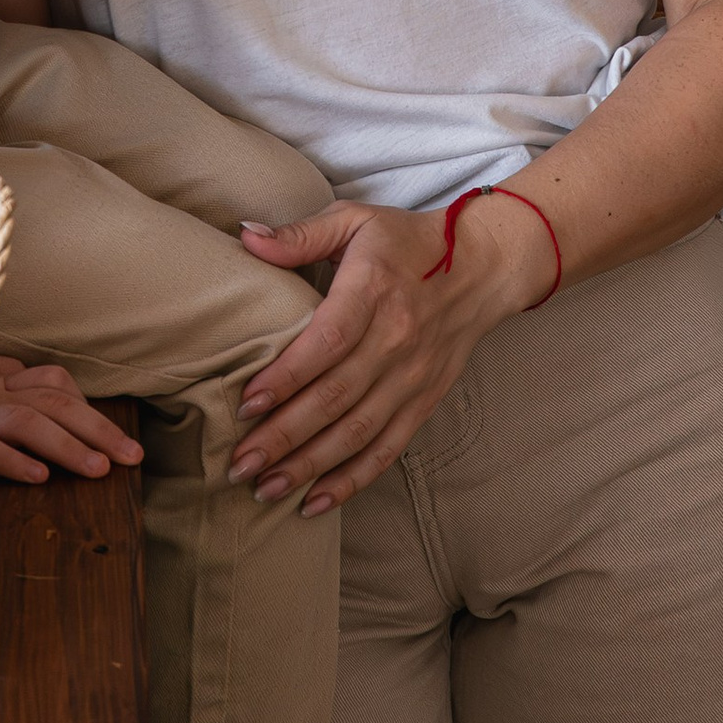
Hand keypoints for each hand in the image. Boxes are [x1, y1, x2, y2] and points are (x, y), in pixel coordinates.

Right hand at [0, 352, 143, 486]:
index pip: (52, 382)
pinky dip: (11, 459)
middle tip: (132, 456)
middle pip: (52, 402)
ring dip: (67, 445)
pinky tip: (39, 477)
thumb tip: (57, 405)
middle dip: (97, 429)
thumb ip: (3, 391)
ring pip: (25, 421)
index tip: (114, 439)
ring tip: (98, 469)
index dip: (87, 408)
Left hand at [230, 192, 556, 513]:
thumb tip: (245, 238)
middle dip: (284, 436)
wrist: (484, 266)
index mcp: (375, 289)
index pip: (328, 341)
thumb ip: (300, 234)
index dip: (288, 376)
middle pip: (336, 397)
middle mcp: (397, 339)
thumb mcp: (356, 220)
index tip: (247, 404)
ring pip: (357, 432)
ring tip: (264, 490)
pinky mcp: (424, 401)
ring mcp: (413, 377)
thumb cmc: (408, 242)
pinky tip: (314, 502)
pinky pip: (387, 448)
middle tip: (238, 464)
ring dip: (310, 466)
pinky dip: (352, 479)